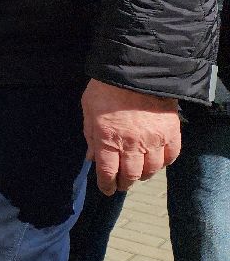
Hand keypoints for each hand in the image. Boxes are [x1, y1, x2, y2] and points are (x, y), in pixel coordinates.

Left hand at [82, 78, 181, 194]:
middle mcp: (131, 144)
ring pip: (152, 169)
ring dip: (144, 175)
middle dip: (125, 183)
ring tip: (139, 174)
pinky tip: (158, 162)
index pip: (107, 172)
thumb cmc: (106, 88)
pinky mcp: (171, 132)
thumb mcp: (89, 110)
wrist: (136, 71)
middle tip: (122, 184)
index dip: (106, 185)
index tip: (107, 189)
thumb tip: (91, 157)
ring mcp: (154, 140)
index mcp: (107, 140)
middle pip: (131, 175)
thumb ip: (90, 135)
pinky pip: (171, 156)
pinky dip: (164, 163)